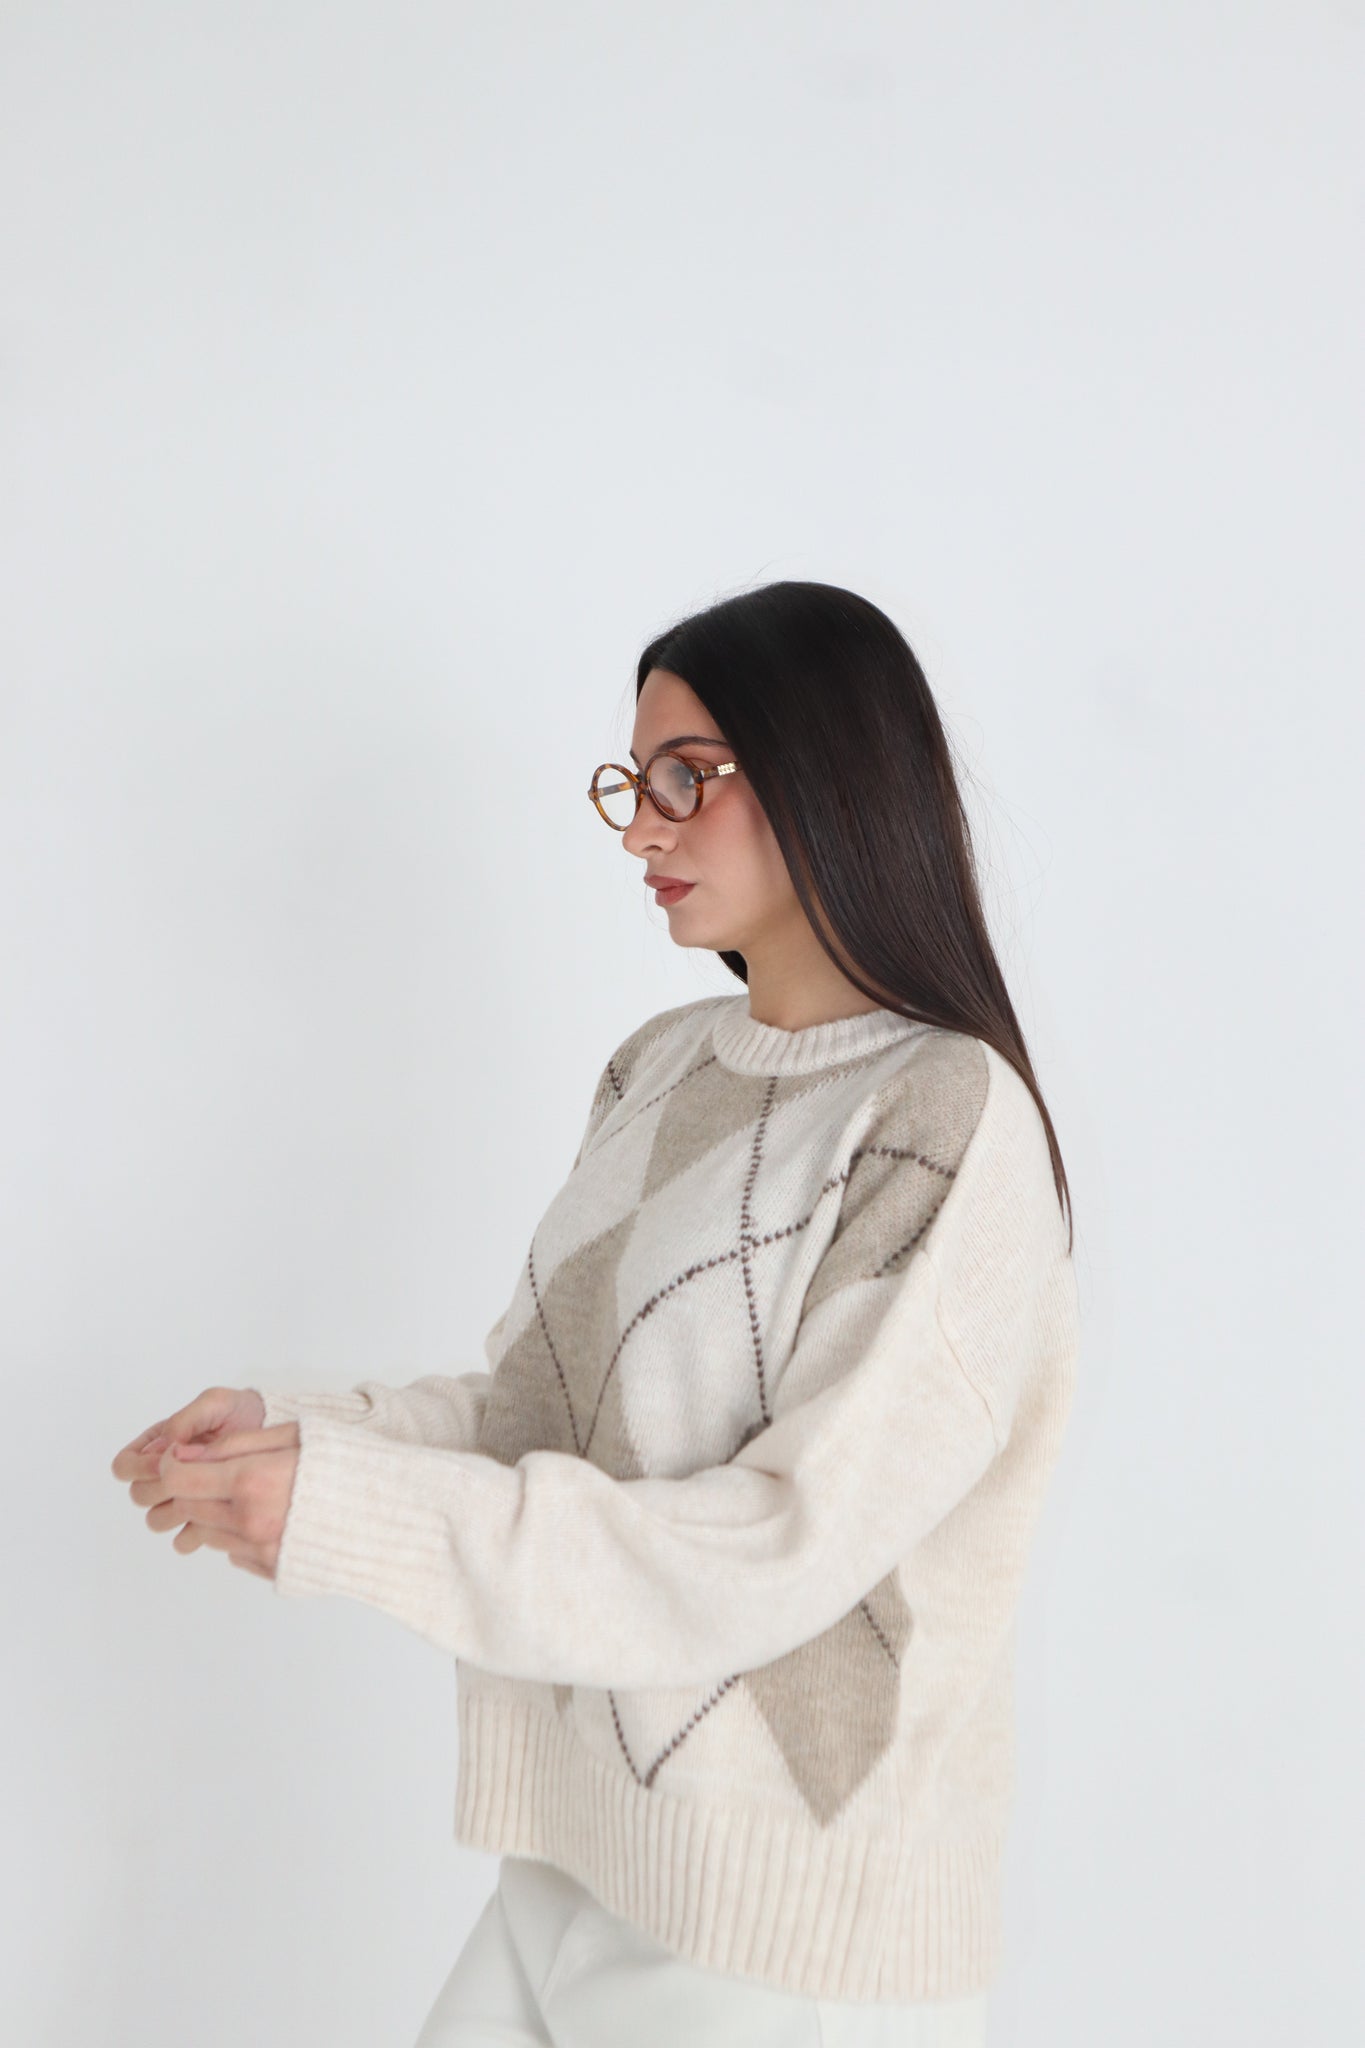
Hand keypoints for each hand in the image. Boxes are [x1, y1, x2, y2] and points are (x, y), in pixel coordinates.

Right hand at [112, 1388, 298, 1579]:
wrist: (271, 1432)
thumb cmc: (239, 1413)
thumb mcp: (214, 1403)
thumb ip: (186, 1419)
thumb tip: (166, 1445)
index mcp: (156, 1446)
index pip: (123, 1466)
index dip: (140, 1467)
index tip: (168, 1460)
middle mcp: (162, 1474)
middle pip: (138, 1495)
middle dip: (162, 1487)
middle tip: (193, 1476)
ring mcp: (180, 1499)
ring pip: (156, 1520)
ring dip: (177, 1511)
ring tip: (206, 1494)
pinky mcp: (200, 1519)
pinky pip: (183, 1540)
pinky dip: (195, 1531)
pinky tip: (216, 1513)